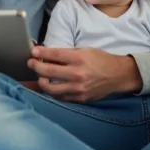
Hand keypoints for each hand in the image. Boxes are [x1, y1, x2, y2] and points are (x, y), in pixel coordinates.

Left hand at [27, 46, 141, 102]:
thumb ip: (66, 53)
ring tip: (40, 76)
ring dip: (41, 81)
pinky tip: (51, 85)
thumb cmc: (100, 60)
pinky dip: (53, 91)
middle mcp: (78, 74)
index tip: (33, 52)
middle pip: (48, 71)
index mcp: (79, 58)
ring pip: (50, 88)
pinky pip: (60, 97)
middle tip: (31, 63)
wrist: (118, 75)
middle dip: (35, 67)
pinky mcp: (80, 98)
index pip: (54, 54)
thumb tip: (47, 54)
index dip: (40, 53)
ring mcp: (78, 88)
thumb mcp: (85, 50)